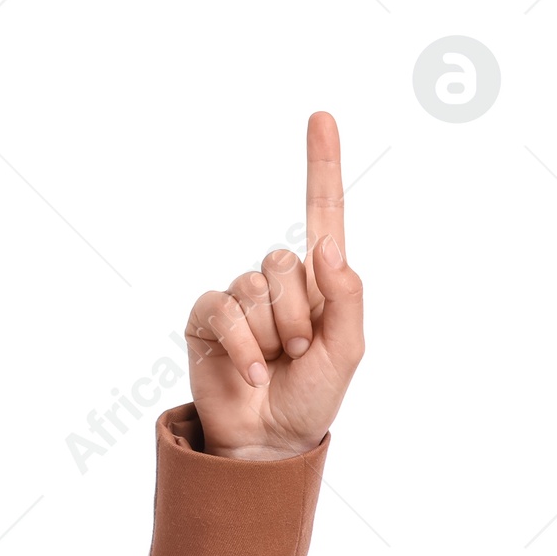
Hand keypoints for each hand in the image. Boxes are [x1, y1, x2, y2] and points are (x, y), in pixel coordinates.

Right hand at [186, 111, 363, 459]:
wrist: (271, 438)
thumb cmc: (313, 397)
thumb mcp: (347, 352)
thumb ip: (346, 298)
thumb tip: (326, 246)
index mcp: (319, 283)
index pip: (322, 214)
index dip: (322, 166)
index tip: (322, 117)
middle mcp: (278, 281)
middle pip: (286, 262)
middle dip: (298, 317)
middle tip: (299, 353)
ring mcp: (241, 295)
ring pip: (257, 287)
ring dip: (273, 335)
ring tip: (278, 364)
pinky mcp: (209, 314)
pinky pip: (225, 309)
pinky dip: (245, 346)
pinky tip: (253, 373)